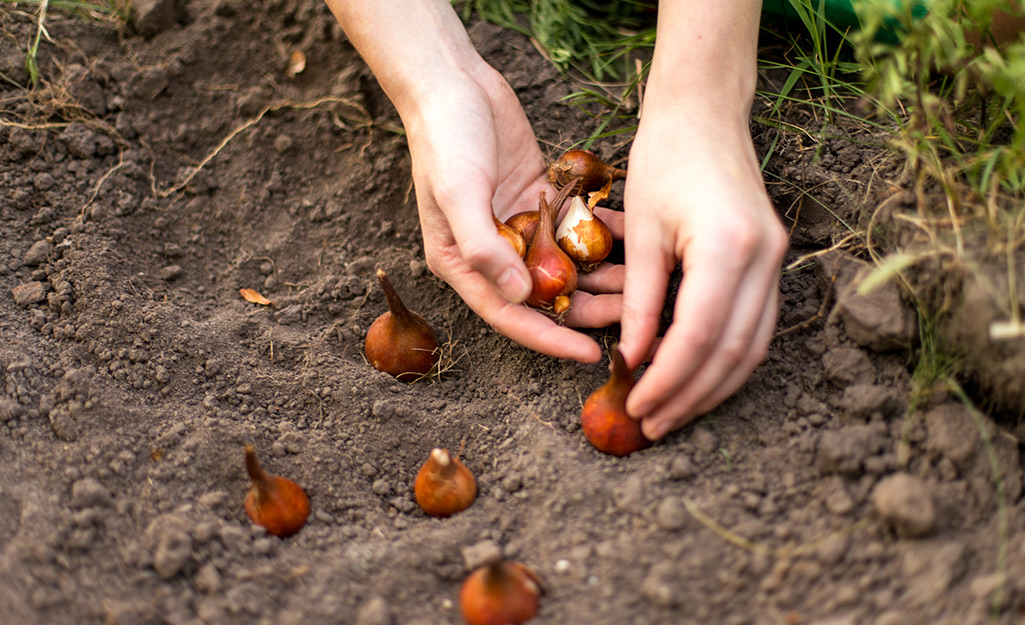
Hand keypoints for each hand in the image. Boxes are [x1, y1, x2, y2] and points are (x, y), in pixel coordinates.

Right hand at [403, 65, 622, 361]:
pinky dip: (599, 236)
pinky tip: (633, 242)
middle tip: (633, 320)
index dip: (550, 339)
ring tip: (643, 284)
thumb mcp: (457, 193)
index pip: (510, 315)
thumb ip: (484, 247)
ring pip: (566, 266)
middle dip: (587, 311)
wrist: (453, 83)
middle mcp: (492, 254)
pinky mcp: (539, 203)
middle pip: (545, 298)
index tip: (592, 355)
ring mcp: (518, 228)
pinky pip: (574, 230)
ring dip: (601, 277)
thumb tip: (519, 294)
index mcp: (463, 264)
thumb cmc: (444, 139)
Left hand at [618, 108, 787, 439]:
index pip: (700, 335)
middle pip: (733, 351)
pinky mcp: (773, 260)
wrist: (704, 113)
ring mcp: (776, 260)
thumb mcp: (640, 231)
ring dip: (713, 386)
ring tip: (674, 412)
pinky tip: (698, 377)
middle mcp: (764, 258)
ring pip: (753, 346)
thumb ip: (641, 300)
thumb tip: (635, 360)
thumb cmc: (664, 159)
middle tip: (653, 423)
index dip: (668, 379)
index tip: (637, 404)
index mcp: (727, 246)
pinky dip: (728, 358)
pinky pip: (757, 325)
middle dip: (691, 395)